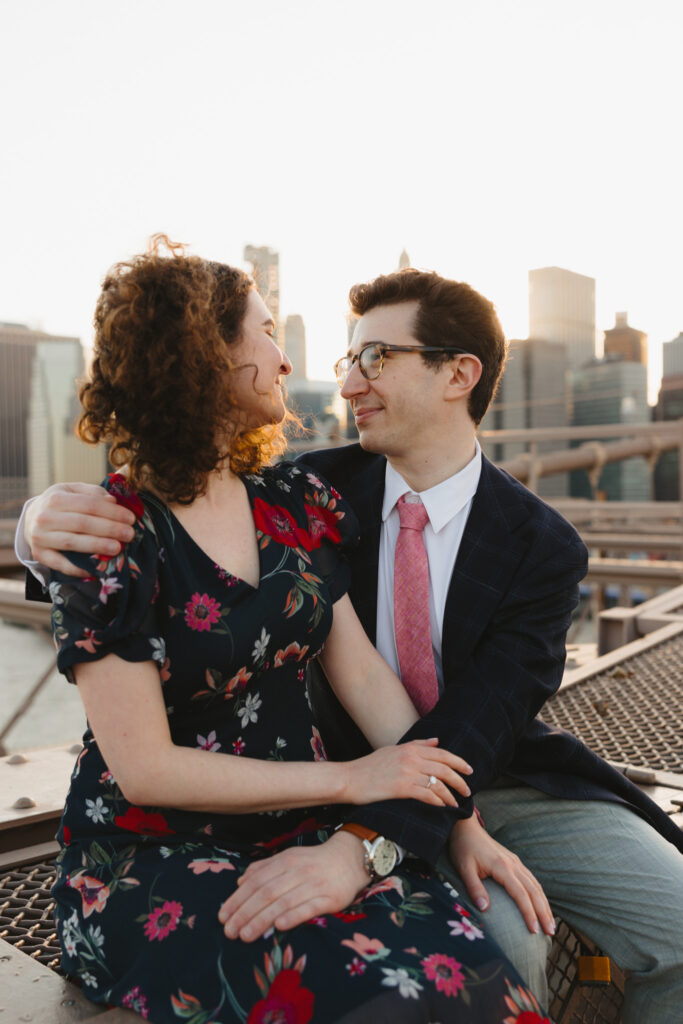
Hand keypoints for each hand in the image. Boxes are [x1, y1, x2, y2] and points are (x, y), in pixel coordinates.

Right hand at [25, 482, 135, 575]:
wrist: (31, 518)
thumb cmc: (59, 504)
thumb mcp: (72, 491)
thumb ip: (93, 493)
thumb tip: (113, 501)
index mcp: (56, 498)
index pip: (89, 505)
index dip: (112, 512)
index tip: (130, 518)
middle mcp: (45, 517)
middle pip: (83, 523)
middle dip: (110, 529)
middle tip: (129, 534)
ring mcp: (40, 537)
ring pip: (73, 543)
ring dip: (98, 546)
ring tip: (118, 548)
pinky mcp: (40, 554)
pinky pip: (61, 564)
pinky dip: (78, 568)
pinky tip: (96, 569)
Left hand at [218, 832, 368, 941]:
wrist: (350, 859)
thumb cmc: (314, 862)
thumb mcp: (288, 858)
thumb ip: (264, 868)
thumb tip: (240, 882)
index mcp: (286, 861)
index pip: (256, 881)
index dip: (238, 898)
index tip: (222, 916)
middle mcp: (298, 871)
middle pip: (266, 892)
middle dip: (244, 913)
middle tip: (229, 931)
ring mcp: (315, 884)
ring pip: (283, 902)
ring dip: (262, 920)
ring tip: (245, 936)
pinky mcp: (330, 898)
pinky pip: (309, 907)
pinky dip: (293, 916)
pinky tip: (279, 927)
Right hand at [344, 738, 471, 807]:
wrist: (349, 779)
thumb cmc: (369, 766)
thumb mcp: (393, 750)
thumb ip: (416, 745)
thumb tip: (437, 741)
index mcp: (410, 748)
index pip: (442, 753)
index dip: (459, 762)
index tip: (469, 771)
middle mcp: (411, 758)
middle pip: (444, 768)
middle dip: (460, 780)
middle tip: (468, 791)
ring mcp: (406, 772)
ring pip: (438, 782)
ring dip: (450, 794)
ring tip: (456, 803)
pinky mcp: (401, 788)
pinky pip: (426, 794)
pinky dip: (437, 801)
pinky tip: (442, 807)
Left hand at [448, 815, 554, 935]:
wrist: (466, 827)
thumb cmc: (463, 848)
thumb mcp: (464, 869)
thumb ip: (474, 888)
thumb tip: (485, 909)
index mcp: (502, 867)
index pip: (520, 894)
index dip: (529, 913)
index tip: (534, 930)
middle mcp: (513, 864)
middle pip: (534, 890)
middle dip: (544, 912)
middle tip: (551, 932)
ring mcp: (515, 862)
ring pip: (536, 885)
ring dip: (545, 904)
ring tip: (551, 923)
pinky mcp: (514, 861)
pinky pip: (531, 879)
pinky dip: (539, 894)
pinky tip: (541, 904)